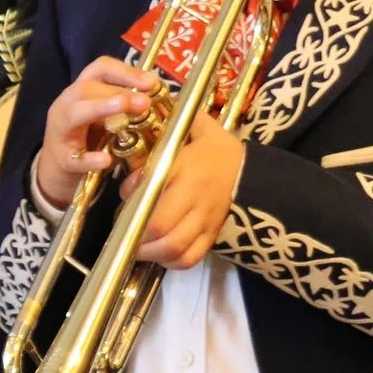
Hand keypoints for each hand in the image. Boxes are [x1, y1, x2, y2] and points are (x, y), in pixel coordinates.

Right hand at [32, 56, 159, 210]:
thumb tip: (160, 96)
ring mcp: (61, 132)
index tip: (152, 82)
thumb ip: (126, 105)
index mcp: (82, 91)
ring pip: (74, 114)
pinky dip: (89, 159)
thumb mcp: (105, 116)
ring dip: (100, 110)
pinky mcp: (62, 159)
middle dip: (117, 93)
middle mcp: (67, 105)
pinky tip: (105, 160)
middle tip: (144, 103)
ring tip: (124, 116)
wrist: (59, 170)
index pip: (100, 69)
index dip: (126, 71)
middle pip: (85, 88)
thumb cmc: (88, 138)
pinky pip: (73, 157)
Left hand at [124, 109, 244, 269]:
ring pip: (173, 249)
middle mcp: (195, 196)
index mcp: (186, 168)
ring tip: (136, 245)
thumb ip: (167, 124)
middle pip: (159, 228)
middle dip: (133, 234)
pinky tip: (159, 253)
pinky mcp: (212, 235)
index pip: (150, 192)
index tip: (125, 194)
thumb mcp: (194, 128)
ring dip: (148, 252)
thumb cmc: (214, 147)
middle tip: (122, 229)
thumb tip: (137, 109)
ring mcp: (206, 219)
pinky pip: (190, 259)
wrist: (250, 168)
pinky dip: (170, 262)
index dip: (129, 198)